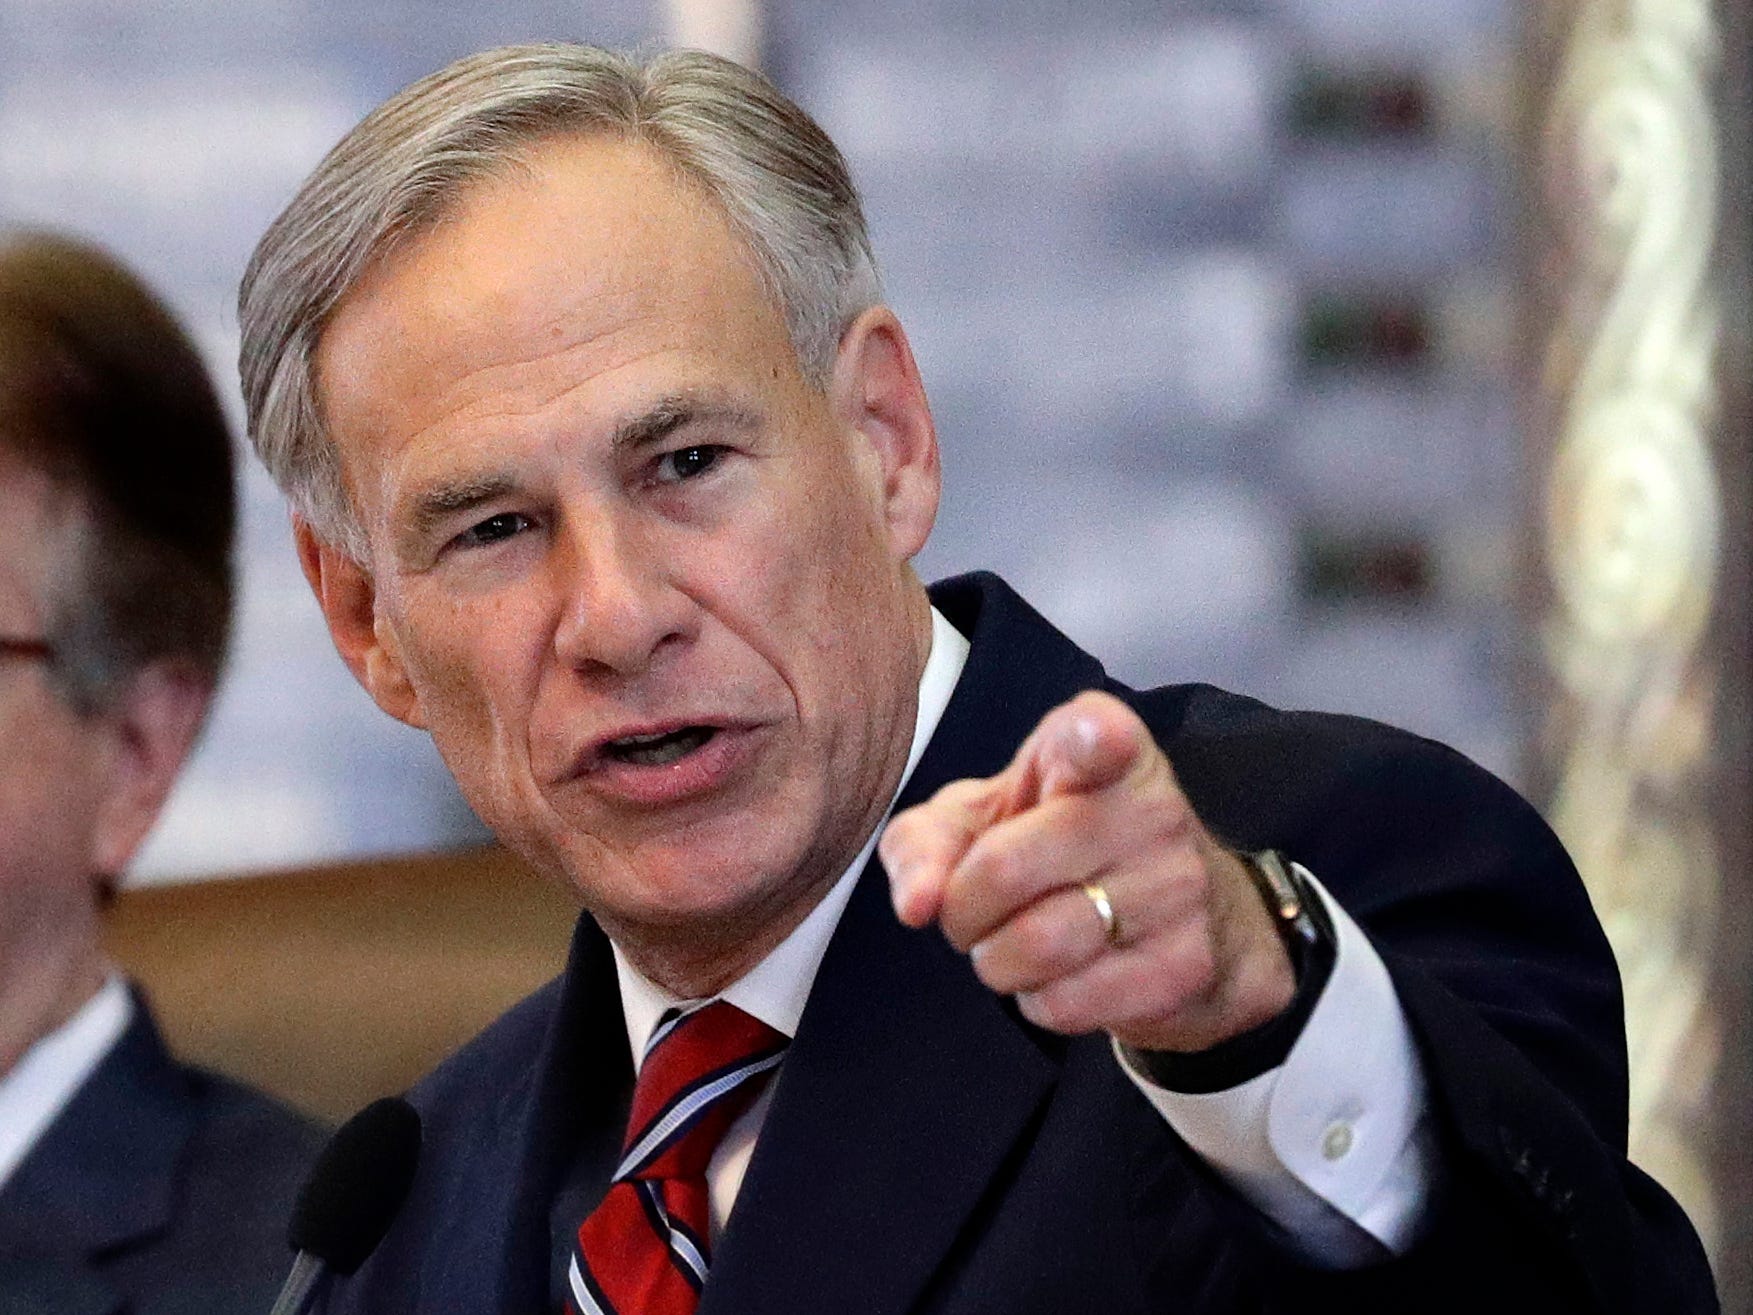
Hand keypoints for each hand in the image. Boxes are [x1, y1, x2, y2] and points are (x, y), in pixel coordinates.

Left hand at [878, 691, 1295, 1053]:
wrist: (1198, 917)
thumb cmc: (1060, 845)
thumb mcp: (983, 819)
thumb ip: (925, 843)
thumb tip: (917, 905)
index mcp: (1103, 747)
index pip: (1103, 736)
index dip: (1093, 738)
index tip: (1096, 738)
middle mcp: (1152, 808)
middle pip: (1005, 869)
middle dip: (960, 909)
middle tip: (972, 912)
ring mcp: (1178, 887)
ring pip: (1036, 946)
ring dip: (995, 962)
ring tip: (1010, 947)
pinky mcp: (1186, 964)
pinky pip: (1068, 1003)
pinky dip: (1037, 1001)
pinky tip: (1059, 977)